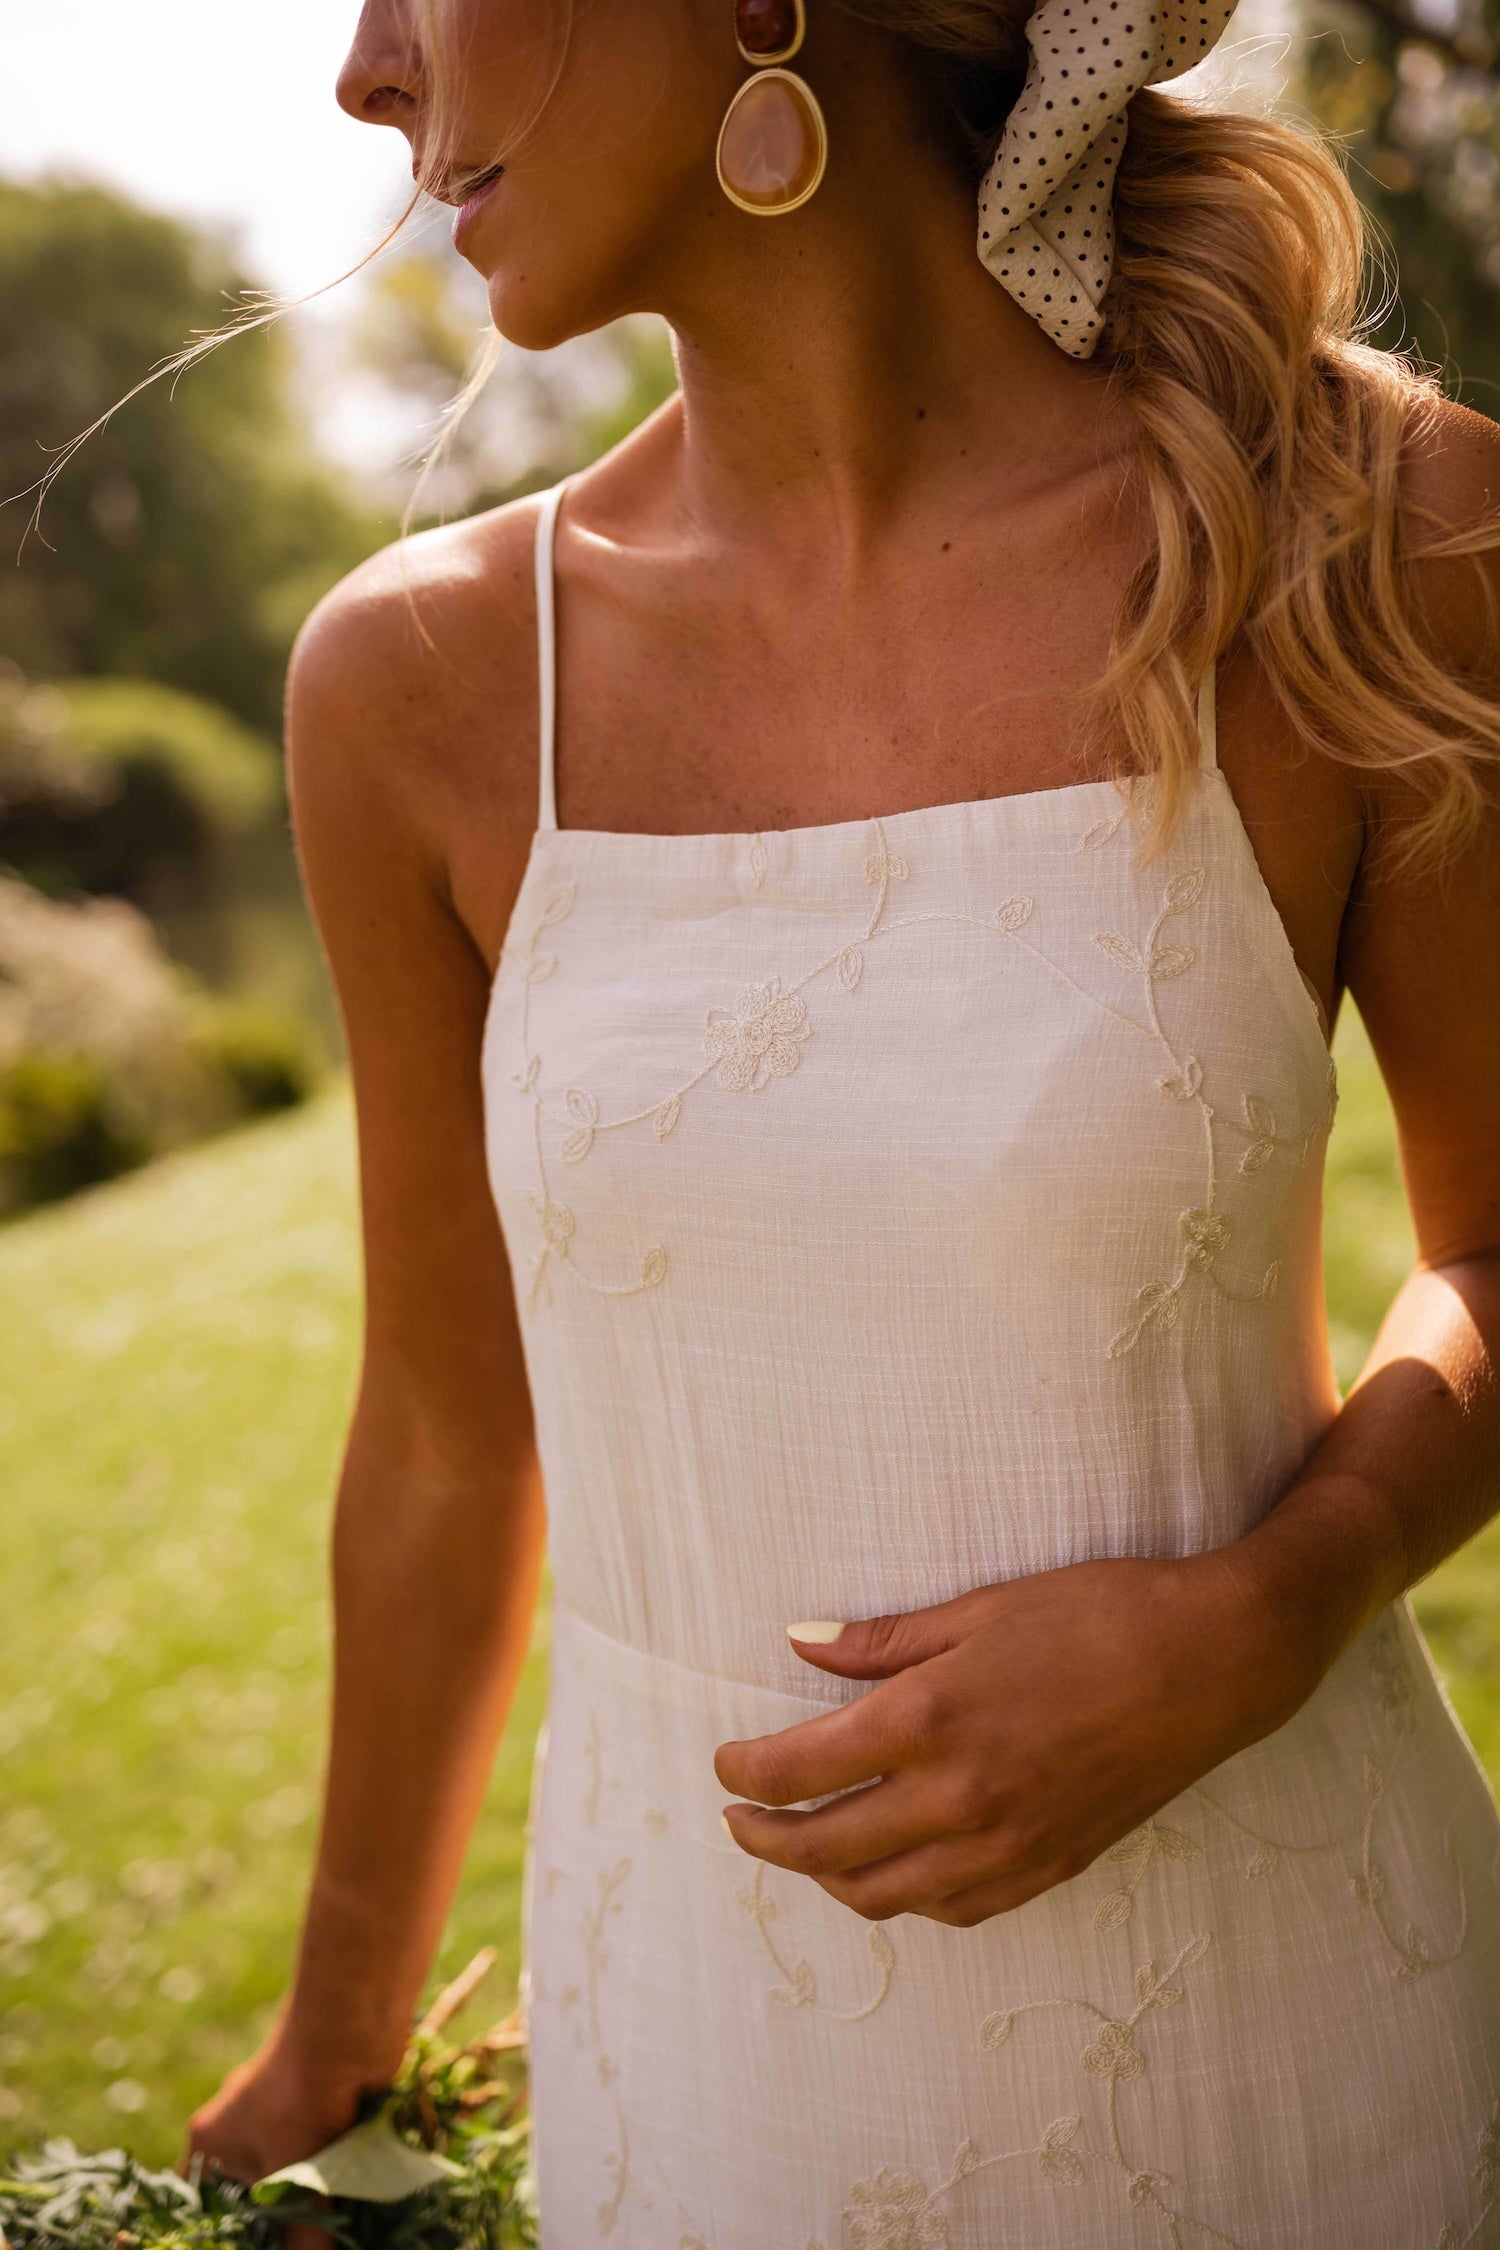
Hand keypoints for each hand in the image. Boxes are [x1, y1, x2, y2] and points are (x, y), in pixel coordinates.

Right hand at [178, 2029, 382, 2249]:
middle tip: (294, 2244)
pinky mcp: (314, 2110)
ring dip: (303, 2199)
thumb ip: (301, 2233)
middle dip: (269, 2223)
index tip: (240, 2246)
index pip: (199, 2203)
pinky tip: (346, 2203)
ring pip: (284, 2176)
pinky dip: (327, 2178)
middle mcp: (236, 2129)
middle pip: (245, 2194)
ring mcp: (276, 2117)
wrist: (349, 2030)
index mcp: (209, 2142)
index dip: (217, 2231)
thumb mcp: (294, 2176)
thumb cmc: (302, 2100)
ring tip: (322, 2230)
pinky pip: (314, 2158)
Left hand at [714, 1549, 1320, 1928]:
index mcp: (930, 1721)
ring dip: (825, 1877)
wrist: (1214, 1662)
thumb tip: (798, 1641)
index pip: (800, 1770)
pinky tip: (890, 1867)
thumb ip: (881, 1641)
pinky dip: (902, 1895)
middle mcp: (958, 1797)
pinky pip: (951, 1908)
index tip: (724, 1764)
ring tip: (801, 1847)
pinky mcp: (1048, 1867)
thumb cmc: (1098, 1613)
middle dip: (764, 1837)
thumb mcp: (980, 1607)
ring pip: (881, 1893)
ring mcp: (1006, 1844)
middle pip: (824, 1847)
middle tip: (736, 1817)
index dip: (746, 1773)